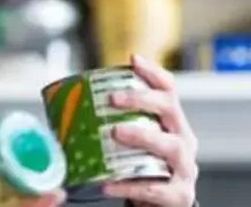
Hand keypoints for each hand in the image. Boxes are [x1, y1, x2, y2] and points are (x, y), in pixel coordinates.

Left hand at [103, 55, 198, 206]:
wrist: (159, 206)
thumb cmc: (142, 168)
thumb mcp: (134, 141)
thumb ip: (113, 123)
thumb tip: (66, 105)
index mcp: (172, 123)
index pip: (169, 90)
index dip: (153, 73)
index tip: (133, 59)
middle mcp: (183, 140)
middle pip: (170, 110)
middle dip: (142, 99)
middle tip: (113, 98)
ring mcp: (184, 168)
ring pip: (170, 146)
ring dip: (143, 135)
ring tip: (115, 132)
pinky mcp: (179, 195)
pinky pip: (156, 189)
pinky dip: (130, 185)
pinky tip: (108, 183)